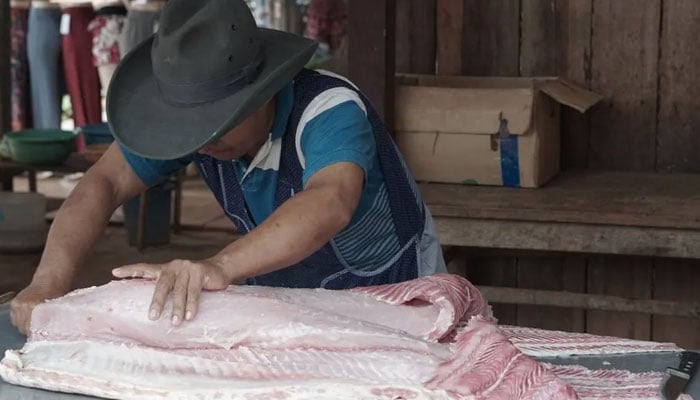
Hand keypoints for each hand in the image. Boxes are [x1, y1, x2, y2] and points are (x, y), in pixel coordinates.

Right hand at [11, 282, 68, 335]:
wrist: (50, 280)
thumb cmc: (58, 293)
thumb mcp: (58, 308)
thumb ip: (51, 321)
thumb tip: (50, 334)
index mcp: (36, 307)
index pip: (31, 331)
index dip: (37, 335)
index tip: (42, 336)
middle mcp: (25, 306)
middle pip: (23, 329)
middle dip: (31, 331)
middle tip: (39, 330)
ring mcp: (18, 305)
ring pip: (18, 325)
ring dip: (25, 325)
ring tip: (35, 322)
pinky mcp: (14, 303)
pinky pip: (14, 318)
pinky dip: (21, 320)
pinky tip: (30, 316)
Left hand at [112, 259, 229, 325]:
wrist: (221, 269)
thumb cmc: (197, 281)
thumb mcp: (180, 283)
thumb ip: (169, 291)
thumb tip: (154, 314)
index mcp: (166, 269)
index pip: (145, 268)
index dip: (130, 270)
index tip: (114, 273)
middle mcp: (174, 266)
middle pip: (162, 284)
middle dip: (157, 302)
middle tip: (152, 317)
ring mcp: (187, 267)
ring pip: (179, 291)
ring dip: (177, 308)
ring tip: (175, 322)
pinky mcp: (200, 271)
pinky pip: (194, 291)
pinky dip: (192, 305)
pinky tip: (190, 316)